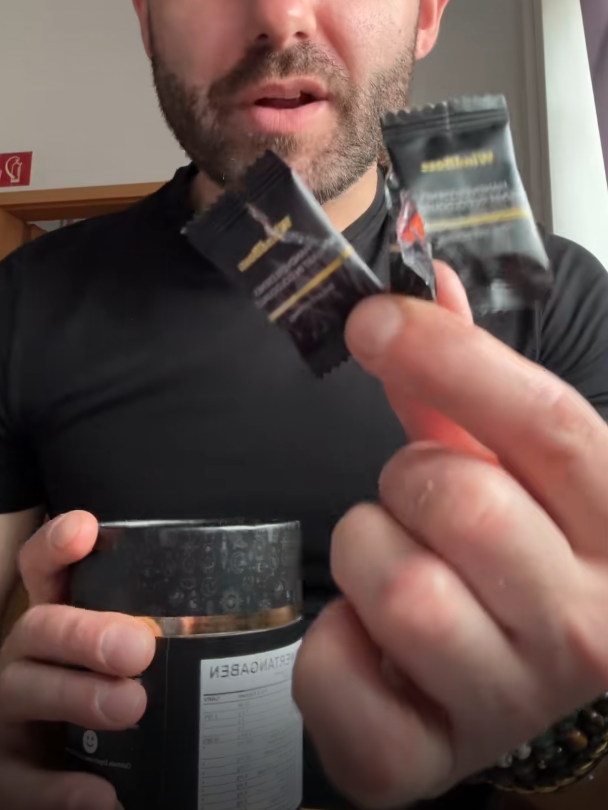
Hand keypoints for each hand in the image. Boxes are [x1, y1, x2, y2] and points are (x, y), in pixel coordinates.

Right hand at [0, 512, 155, 809]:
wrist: (58, 774)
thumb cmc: (106, 695)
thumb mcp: (124, 655)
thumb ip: (165, 632)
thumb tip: (269, 620)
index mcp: (55, 620)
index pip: (44, 569)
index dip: (57, 545)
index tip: (85, 529)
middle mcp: (25, 656)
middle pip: (41, 627)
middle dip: (86, 633)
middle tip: (139, 647)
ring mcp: (9, 710)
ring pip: (28, 692)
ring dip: (78, 698)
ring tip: (130, 707)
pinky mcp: (5, 771)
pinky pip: (22, 782)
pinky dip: (60, 790)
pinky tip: (100, 797)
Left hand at [293, 263, 607, 808]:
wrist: (533, 678)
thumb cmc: (523, 552)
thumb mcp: (514, 464)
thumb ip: (466, 376)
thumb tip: (429, 279)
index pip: (546, 424)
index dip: (449, 357)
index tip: (375, 321)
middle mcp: (584, 624)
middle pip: (459, 500)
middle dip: (406, 478)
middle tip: (415, 497)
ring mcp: (512, 702)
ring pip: (395, 586)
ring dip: (365, 555)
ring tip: (397, 565)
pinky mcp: (432, 762)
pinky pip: (337, 678)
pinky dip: (327, 647)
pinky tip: (367, 641)